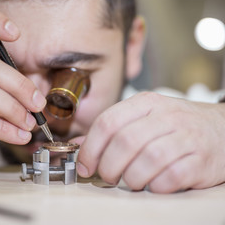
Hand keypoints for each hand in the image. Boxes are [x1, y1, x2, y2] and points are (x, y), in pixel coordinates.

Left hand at [76, 92, 224, 192]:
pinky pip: (171, 178)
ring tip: (131, 181)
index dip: (90, 148)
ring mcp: (186, 137)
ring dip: (132, 178)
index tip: (85, 165)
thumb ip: (112, 130)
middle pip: (124, 142)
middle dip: (109, 167)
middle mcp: (166, 116)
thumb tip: (79, 145)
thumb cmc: (176, 125)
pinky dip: (156, 186)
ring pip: (147, 160)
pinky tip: (154, 183)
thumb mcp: (143, 117)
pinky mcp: (201, 160)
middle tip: (108, 177)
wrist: (222, 129)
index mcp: (146, 103)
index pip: (108, 122)